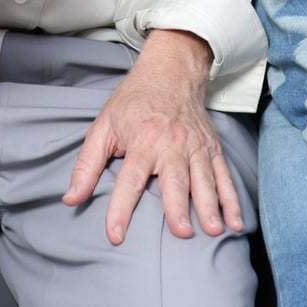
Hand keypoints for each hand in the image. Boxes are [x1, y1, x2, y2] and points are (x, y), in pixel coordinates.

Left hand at [62, 30, 240, 244]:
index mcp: (142, 140)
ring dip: (210, 206)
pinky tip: (235, 221)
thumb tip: (71, 198)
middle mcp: (171, 144)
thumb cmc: (133, 101)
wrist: (170, 71)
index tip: (115, 235)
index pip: (129, 180)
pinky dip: (231, 199)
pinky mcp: (211, 148)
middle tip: (182, 233)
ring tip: (213, 230)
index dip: (120, 209)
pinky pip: (224, 175)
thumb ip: (87, 165)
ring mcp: (195, 146)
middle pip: (174, 180)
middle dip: (178, 207)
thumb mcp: (103, 127)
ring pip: (204, 180)